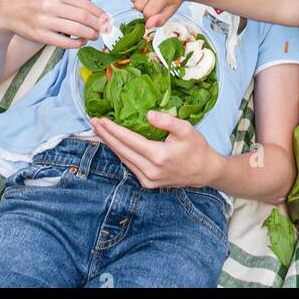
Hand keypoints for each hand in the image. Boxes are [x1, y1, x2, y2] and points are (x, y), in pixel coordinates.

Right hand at [0, 0, 109, 48]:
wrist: (8, 11)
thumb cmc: (34, 1)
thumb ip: (70, 0)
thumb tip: (94, 12)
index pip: (84, 3)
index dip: (98, 12)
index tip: (106, 18)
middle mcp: (50, 5)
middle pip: (82, 17)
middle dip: (97, 24)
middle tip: (103, 29)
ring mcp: (44, 21)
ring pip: (75, 29)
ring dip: (89, 34)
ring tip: (94, 36)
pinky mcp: (40, 35)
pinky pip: (63, 42)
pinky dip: (75, 43)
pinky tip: (81, 42)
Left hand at [91, 113, 217, 188]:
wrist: (205, 171)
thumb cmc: (196, 148)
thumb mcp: (186, 129)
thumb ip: (167, 121)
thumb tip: (148, 114)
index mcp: (158, 156)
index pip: (129, 141)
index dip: (113, 130)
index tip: (100, 120)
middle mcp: (150, 171)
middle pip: (122, 151)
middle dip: (106, 136)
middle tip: (93, 122)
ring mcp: (148, 180)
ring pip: (124, 159)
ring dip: (111, 145)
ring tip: (100, 131)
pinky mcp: (148, 184)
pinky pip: (130, 166)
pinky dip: (121, 153)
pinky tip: (115, 144)